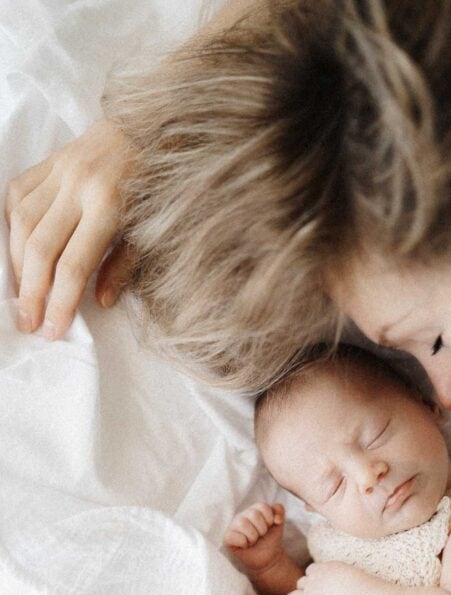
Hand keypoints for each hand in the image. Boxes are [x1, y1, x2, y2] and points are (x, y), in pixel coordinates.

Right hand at [5, 120, 135, 337]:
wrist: (152, 126)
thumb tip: (99, 303)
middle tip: (27, 323)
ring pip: (20, 223)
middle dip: (31, 292)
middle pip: (40, 249)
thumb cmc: (157, 187)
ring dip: (16, 265)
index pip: (74, 266)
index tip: (53, 331)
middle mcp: (77, 187)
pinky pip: (17, 197)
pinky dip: (12, 228)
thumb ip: (123, 266)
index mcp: (108, 206)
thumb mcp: (150, 232)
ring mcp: (59, 171)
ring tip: (21, 295)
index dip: (60, 303)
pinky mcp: (47, 161)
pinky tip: (17, 253)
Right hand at [224, 502, 286, 574]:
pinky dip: (243, 543)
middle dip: (262, 529)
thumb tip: (276, 518)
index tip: (268, 527)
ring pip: (243, 523)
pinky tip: (245, 546)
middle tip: (260, 536)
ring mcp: (233, 527)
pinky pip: (233, 536)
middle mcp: (241, 516)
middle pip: (253, 514)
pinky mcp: (227, 538)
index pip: (262, 506)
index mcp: (253, 510)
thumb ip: (279, 510)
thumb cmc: (270, 539)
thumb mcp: (278, 523)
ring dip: (253, 536)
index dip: (269, 519)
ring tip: (253, 541)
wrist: (268, 557)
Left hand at [275, 562, 356, 594]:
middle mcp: (313, 581)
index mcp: (322, 569)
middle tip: (304, 590)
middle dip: (302, 585)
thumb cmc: (356, 580)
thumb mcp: (353, 573)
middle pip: (302, 581)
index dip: (313, 574)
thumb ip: (351, 577)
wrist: (348, 588)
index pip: (312, 569)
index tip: (317, 578)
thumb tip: (361, 583)